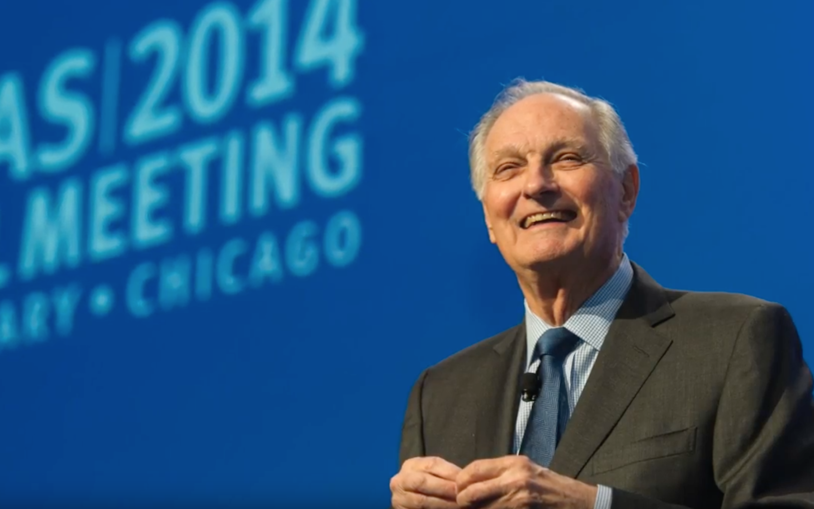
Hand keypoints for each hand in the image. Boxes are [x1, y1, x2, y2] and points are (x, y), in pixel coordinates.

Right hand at [391, 456, 462, 508]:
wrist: (413, 501)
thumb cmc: (431, 487)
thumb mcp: (435, 476)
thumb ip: (447, 475)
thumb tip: (465, 479)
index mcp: (411, 465)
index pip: (432, 464)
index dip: (449, 472)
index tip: (464, 481)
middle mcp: (400, 480)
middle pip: (423, 482)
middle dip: (445, 489)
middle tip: (461, 496)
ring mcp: (398, 498)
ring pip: (421, 501)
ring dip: (442, 504)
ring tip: (458, 506)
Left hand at [456, 455, 596, 508]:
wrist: (575, 502)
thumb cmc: (548, 484)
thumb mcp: (524, 468)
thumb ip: (498, 472)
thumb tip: (469, 480)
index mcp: (513, 464)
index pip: (473, 470)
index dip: (461, 482)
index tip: (459, 489)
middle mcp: (514, 480)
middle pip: (471, 493)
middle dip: (463, 502)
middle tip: (464, 505)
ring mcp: (518, 500)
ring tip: (477, 508)